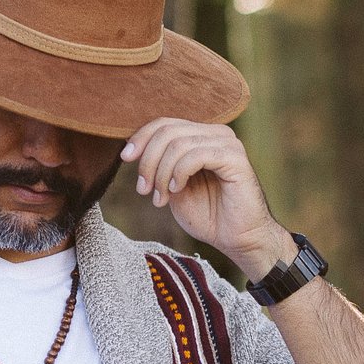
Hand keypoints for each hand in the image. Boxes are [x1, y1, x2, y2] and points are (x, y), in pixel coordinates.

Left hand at [123, 119, 296, 280]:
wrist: (238, 240)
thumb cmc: (209, 216)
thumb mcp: (173, 188)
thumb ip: (160, 166)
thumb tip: (133, 149)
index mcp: (201, 136)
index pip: (164, 123)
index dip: (141, 138)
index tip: (125, 159)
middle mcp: (215, 134)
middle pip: (168, 131)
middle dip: (148, 161)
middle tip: (143, 189)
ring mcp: (227, 143)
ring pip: (178, 143)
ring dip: (161, 173)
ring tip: (160, 198)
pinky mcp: (235, 158)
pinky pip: (196, 155)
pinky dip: (179, 172)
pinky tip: (177, 190)